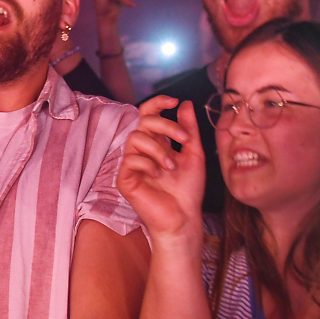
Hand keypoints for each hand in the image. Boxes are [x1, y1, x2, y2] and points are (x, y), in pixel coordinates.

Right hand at [116, 96, 206, 244]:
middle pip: (143, 121)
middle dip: (165, 125)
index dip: (157, 103)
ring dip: (158, 149)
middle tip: (183, 138)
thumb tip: (185, 103)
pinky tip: (157, 176)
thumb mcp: (194, 154)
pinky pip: (130, 159)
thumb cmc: (188, 190)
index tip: (173, 101)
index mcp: (158, 142)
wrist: (184, 217)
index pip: (149, 114)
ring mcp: (132, 164)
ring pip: (135, 138)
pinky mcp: (125, 178)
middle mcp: (143, 150)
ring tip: (171, 166)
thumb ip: (189, 130)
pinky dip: (148, 164)